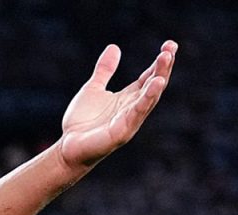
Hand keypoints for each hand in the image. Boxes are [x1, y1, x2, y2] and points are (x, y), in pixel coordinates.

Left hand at [57, 41, 176, 169]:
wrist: (67, 147)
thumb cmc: (81, 121)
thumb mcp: (93, 89)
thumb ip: (104, 70)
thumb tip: (114, 47)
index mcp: (129, 97)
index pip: (150, 77)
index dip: (160, 62)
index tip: (170, 45)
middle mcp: (133, 108)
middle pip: (154, 85)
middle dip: (164, 67)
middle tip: (170, 48)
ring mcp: (129, 120)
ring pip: (150, 98)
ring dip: (159, 79)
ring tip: (166, 60)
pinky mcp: (122, 132)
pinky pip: (137, 113)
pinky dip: (146, 99)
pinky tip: (155, 85)